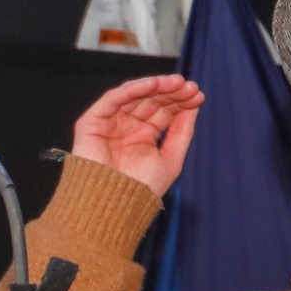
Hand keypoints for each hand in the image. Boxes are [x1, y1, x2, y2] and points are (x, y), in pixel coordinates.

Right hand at [71, 74, 203, 197]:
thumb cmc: (140, 191)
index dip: (180, 101)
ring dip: (155, 86)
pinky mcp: (92, 122)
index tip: (198, 95)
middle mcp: (127, 127)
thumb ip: (182, 132)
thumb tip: (194, 105)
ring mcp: (110, 123)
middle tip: (188, 86)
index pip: (164, 111)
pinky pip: (112, 99)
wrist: (114, 207)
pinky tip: (151, 84)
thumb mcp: (171, 159)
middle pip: (151, 100)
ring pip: (133, 96)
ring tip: (176, 83)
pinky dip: (131, 89)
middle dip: (171, 91)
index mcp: (144, 136)